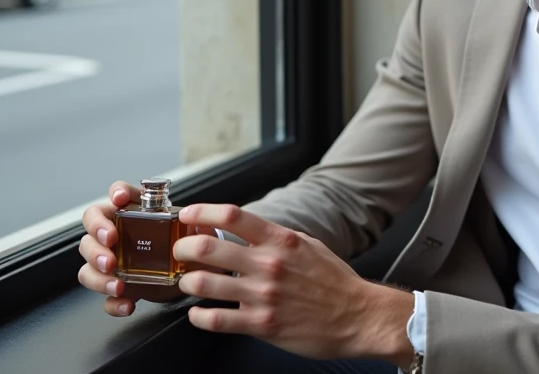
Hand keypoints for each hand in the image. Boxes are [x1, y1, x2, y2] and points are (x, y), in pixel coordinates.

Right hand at [77, 181, 216, 316]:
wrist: (190, 272)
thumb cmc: (185, 243)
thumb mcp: (193, 230)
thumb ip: (197, 224)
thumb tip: (202, 224)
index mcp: (134, 212)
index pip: (118, 193)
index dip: (116, 192)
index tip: (120, 199)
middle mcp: (117, 234)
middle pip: (91, 230)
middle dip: (96, 243)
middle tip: (110, 256)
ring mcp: (113, 261)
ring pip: (87, 266)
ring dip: (97, 276)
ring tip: (118, 285)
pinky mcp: (118, 286)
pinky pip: (105, 297)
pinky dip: (113, 303)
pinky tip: (128, 304)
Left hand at [173, 204, 414, 364]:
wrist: (358, 316)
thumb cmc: (334, 281)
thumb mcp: (308, 245)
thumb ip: (277, 237)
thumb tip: (248, 228)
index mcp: (281, 241)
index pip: (232, 216)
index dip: (201, 212)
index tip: (188, 214)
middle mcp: (269, 264)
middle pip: (208, 248)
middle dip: (184, 247)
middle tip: (181, 250)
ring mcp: (264, 296)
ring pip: (204, 284)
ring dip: (187, 282)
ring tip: (188, 282)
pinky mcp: (262, 325)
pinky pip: (216, 320)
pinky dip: (199, 317)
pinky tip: (198, 313)